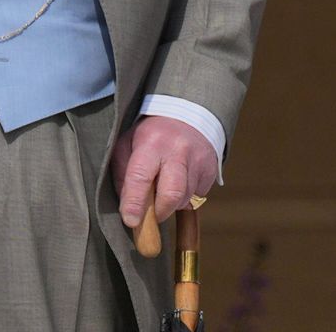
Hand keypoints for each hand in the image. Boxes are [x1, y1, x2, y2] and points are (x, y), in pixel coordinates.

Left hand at [111, 115, 218, 229]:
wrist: (188, 114)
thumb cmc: (151, 135)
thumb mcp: (127, 144)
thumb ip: (122, 174)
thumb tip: (128, 207)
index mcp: (151, 143)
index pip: (140, 177)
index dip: (135, 203)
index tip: (131, 221)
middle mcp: (178, 150)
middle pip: (172, 194)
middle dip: (159, 213)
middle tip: (152, 214)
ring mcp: (198, 160)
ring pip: (185, 199)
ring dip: (171, 204)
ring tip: (165, 188)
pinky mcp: (212, 169)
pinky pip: (197, 196)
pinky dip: (186, 197)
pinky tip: (180, 181)